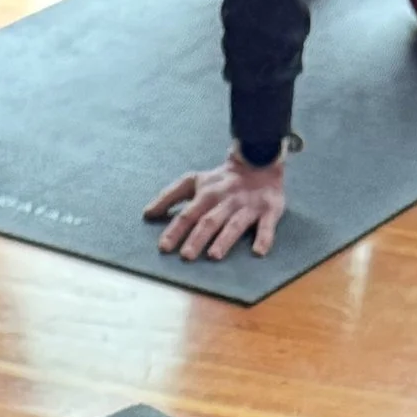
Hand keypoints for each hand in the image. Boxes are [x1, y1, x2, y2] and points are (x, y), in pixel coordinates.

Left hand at [145, 149, 287, 261]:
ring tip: (214, 256)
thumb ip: (170, 196)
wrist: (259, 160)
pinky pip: (267, 225)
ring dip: (224, 240)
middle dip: (197, 237)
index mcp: (206, 193)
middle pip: (209, 220)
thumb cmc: (221, 180)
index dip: (175, 230)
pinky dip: (264, 238)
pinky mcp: (269, 209)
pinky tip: (258, 252)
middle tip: (186, 256)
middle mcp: (225, 200)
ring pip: (234, 224)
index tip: (164, 247)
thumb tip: (147, 214)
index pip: (187, 213)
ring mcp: (247, 205)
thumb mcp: (194, 182)